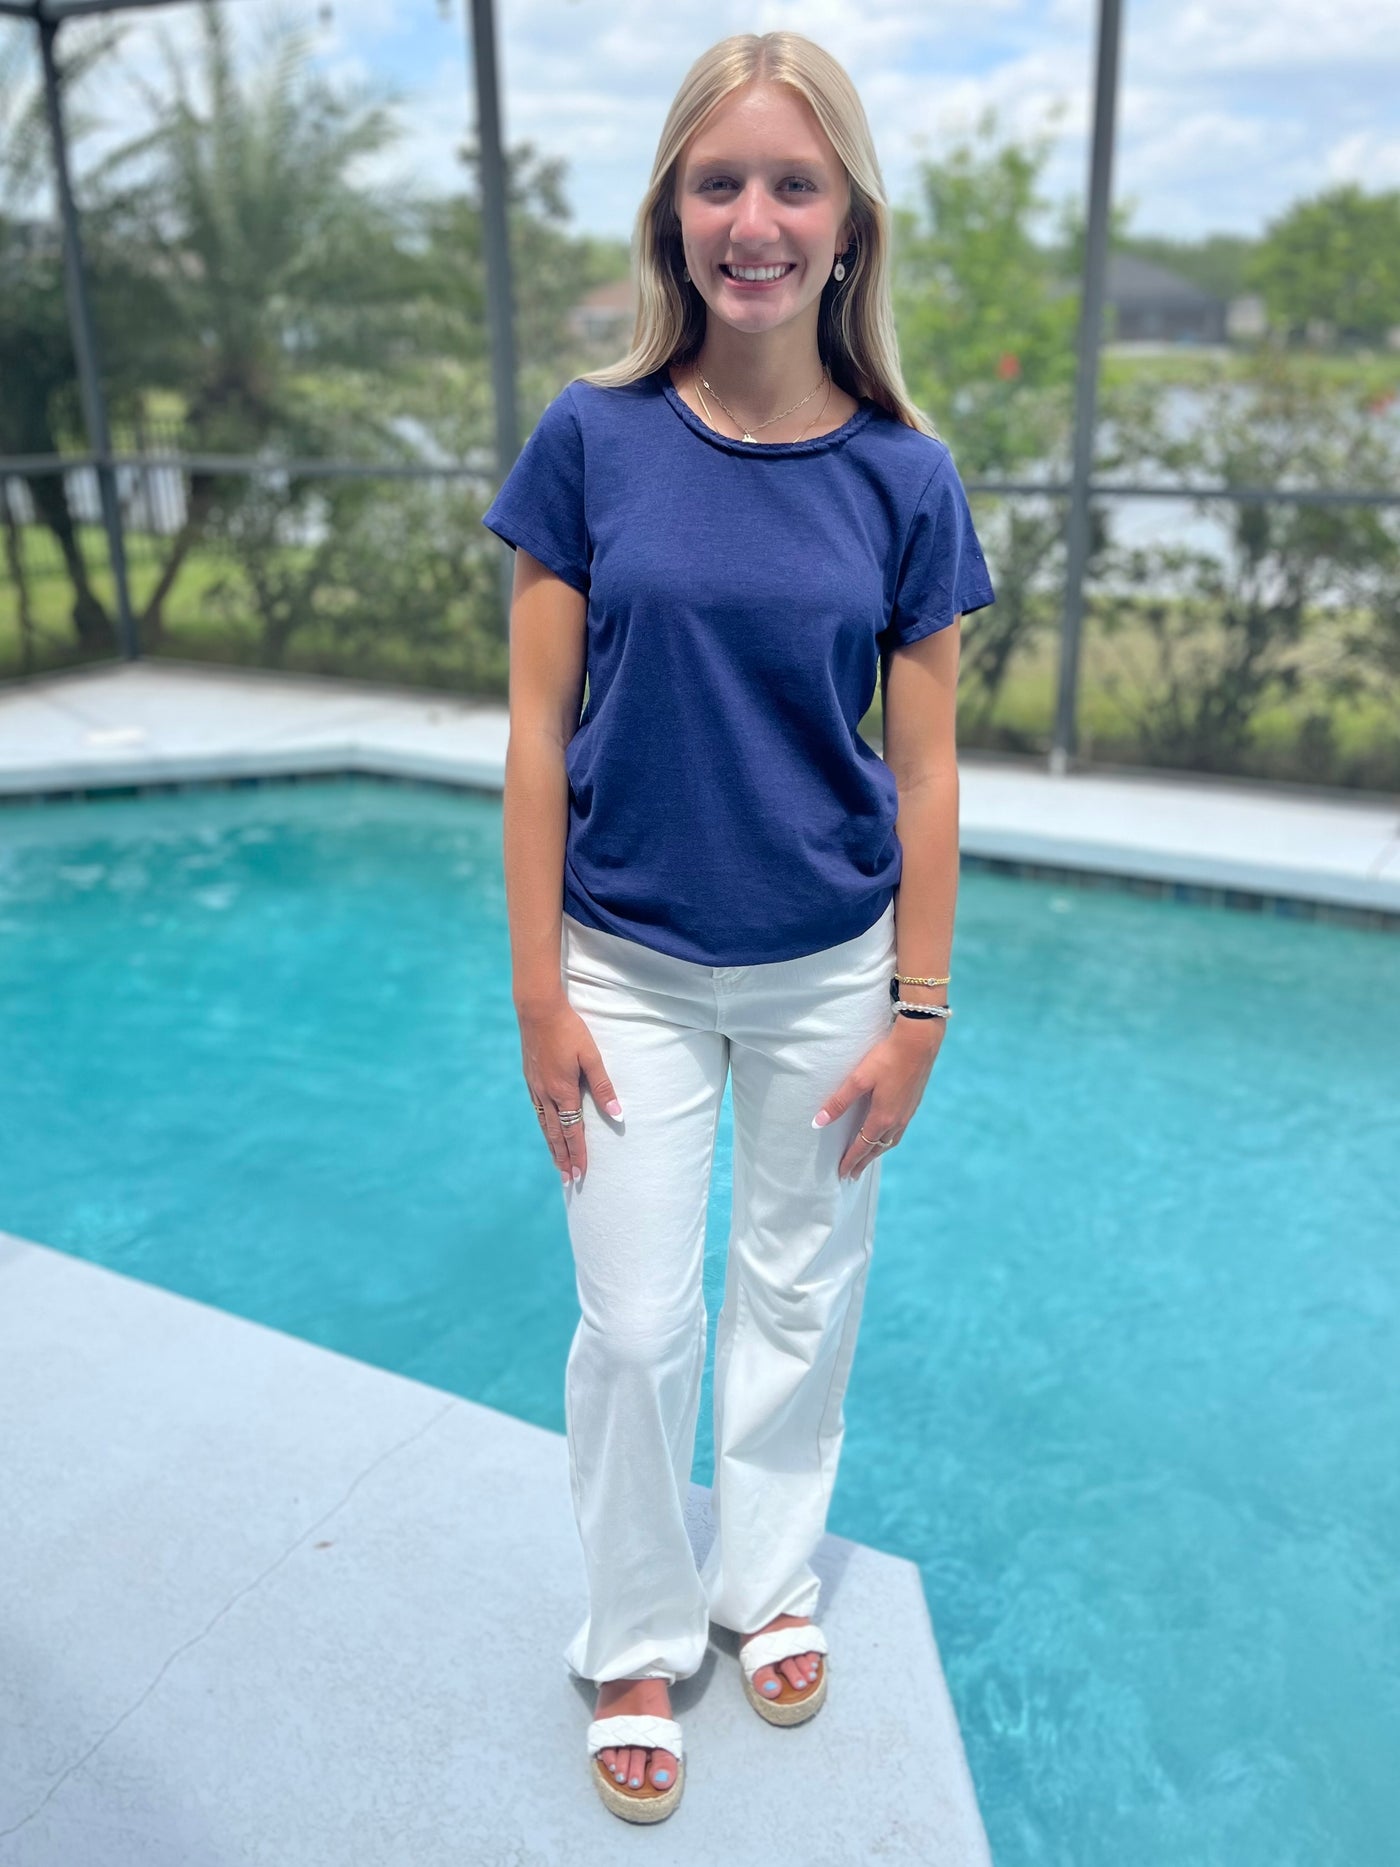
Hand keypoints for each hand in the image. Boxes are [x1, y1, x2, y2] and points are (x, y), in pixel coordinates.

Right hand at [517, 994, 621, 1189]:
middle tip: (569, 1180)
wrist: (537, 1009)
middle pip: (556, 1134)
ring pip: (544, 1125)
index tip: (582, 1173)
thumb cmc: (569, 1029)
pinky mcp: (530, 1078)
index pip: (573, 1131)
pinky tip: (545, 1130)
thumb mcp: (592, 1056)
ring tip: (557, 1164)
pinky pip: (537, 1110)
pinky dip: (543, 1127)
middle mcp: (546, 1094)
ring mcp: (535, 1086)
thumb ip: (604, 1086)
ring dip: (552, 1147)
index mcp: (563, 1091)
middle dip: (563, 1158)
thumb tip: (618, 1113)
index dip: (578, 1153)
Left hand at [814, 1018, 945, 1180]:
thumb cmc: (887, 1058)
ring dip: (877, 1151)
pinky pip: (899, 1130)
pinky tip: (886, 1133)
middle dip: (864, 1161)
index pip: (862, 1146)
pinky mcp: (913, 1103)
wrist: (920, 1042)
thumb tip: (819, 1122)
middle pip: (878, 1148)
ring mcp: (908, 1113)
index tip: (842, 1173)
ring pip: (891, 1140)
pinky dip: (889, 1139)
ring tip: (868, 1158)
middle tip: (853, 1174)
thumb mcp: (859, 1079)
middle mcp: (897, 1120)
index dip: (851, 1160)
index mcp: (883, 1117)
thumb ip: (839, 1101)